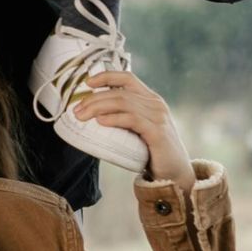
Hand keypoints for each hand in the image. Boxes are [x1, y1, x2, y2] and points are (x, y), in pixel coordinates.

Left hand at [70, 70, 195, 186]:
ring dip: (98, 107)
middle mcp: (155, 104)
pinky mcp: (157, 132)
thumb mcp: (139, 129)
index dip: (106, 76)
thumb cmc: (153, 152)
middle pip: (120, 93)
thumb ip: (124, 118)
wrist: (175, 174)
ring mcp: (158, 117)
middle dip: (94, 99)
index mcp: (151, 99)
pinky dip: (114, 118)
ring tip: (82, 116)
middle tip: (76, 110)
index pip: (127, 78)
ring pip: (123, 103)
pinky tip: (101, 122)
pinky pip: (132, 119)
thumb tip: (93, 116)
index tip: (87, 82)